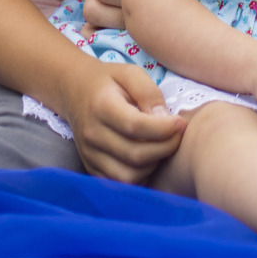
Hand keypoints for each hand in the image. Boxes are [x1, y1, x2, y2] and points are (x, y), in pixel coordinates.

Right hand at [63, 59, 183, 182]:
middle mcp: (92, 134)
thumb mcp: (130, 73)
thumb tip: (165, 120)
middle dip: (165, 148)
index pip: (135, 126)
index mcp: (102, 106)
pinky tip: (149, 158)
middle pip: (135, 155)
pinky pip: (119, 184)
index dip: (164, 129)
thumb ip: (149, 92)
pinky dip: (139, 176)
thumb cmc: (109, 80)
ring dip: (153, 165)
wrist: (75, 90)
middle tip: (178, 135)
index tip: (180, 123)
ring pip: (128, 176)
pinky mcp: (90, 168)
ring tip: (163, 146)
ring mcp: (89, 155)